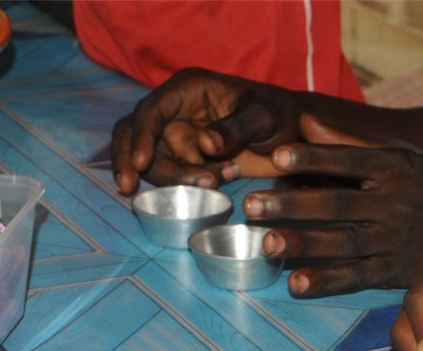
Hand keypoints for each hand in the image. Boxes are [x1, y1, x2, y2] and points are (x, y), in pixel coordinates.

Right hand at [110, 68, 303, 194]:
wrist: (294, 136)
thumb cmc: (281, 116)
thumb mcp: (265, 118)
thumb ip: (237, 128)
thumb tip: (204, 143)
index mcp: (187, 88)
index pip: (151, 110)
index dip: (140, 136)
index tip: (142, 163)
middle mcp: (175, 109)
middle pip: (135, 134)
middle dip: (128, 160)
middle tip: (128, 190)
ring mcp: (178, 134)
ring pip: (152, 159)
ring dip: (173, 177)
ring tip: (215, 181)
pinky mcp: (186, 157)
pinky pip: (173, 174)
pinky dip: (188, 184)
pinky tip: (221, 180)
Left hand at [242, 115, 422, 296]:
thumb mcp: (401, 154)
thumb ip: (351, 140)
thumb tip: (303, 121)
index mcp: (395, 169)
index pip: (349, 161)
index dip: (314, 159)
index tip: (279, 158)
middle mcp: (395, 205)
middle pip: (338, 204)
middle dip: (294, 205)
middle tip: (252, 206)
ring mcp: (395, 241)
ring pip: (343, 243)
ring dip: (304, 244)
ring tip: (266, 243)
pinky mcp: (396, 273)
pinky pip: (357, 278)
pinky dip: (327, 282)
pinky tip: (297, 283)